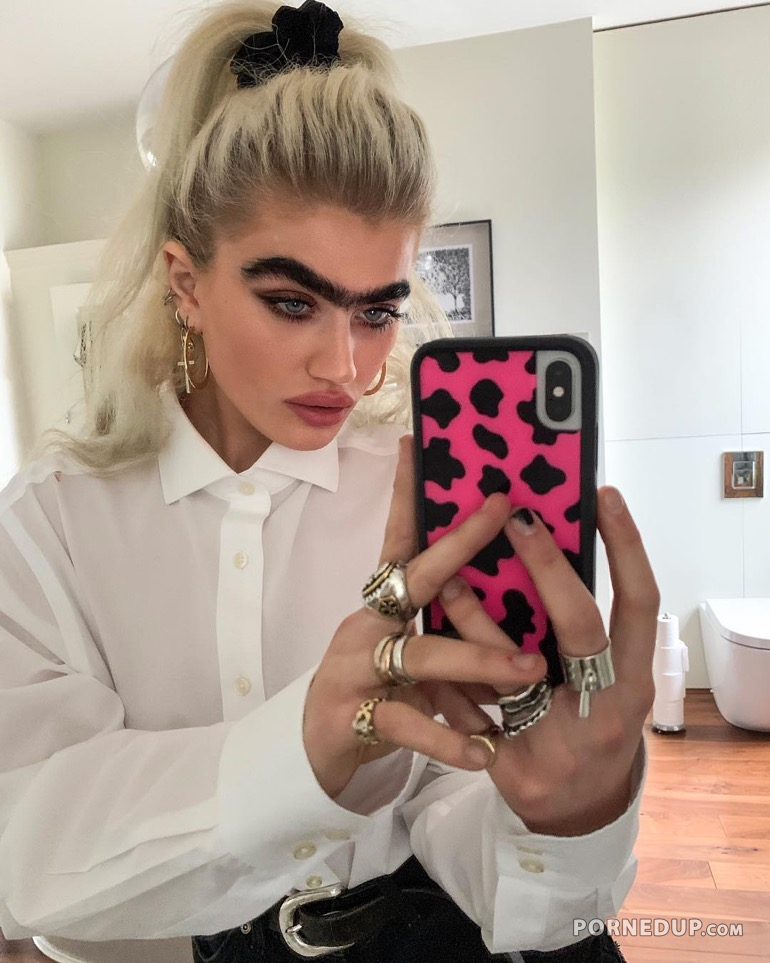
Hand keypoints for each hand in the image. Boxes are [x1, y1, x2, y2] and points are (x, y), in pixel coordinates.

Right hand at [302, 436, 546, 799]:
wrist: (317, 747)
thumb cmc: (377, 685)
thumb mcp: (409, 643)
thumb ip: (446, 617)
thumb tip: (503, 581)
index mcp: (385, 602)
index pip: (401, 538)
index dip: (409, 493)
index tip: (418, 442)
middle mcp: (369, 623)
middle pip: (414, 577)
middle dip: (459, 542)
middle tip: (501, 510)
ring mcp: (358, 667)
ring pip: (420, 655)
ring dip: (476, 659)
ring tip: (528, 667)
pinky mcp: (355, 716)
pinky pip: (407, 724)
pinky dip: (446, 738)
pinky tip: (484, 752)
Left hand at [438, 488, 658, 835]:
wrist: (577, 813)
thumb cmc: (589, 724)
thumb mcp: (602, 677)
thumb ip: (574, 625)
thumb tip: (531, 541)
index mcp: (633, 675)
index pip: (640, 602)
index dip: (626, 548)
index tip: (602, 495)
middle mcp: (610, 707)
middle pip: (582, 627)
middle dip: (548, 567)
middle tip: (516, 515)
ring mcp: (566, 743)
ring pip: (516, 672)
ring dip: (477, 621)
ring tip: (448, 578)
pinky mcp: (519, 772)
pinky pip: (474, 718)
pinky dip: (450, 685)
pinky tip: (426, 658)